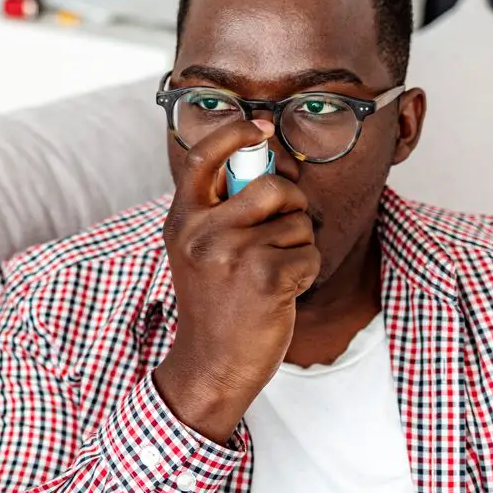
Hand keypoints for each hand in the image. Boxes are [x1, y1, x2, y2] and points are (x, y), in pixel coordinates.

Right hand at [154, 118, 319, 441]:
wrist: (211, 366)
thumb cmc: (215, 305)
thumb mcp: (199, 251)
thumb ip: (221, 210)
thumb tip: (268, 160)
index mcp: (182, 221)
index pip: (202, 159)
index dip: (234, 133)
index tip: (261, 126)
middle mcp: (201, 233)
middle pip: (270, 187)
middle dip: (290, 205)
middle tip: (280, 234)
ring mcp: (232, 255)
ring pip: (297, 222)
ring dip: (298, 246)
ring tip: (272, 275)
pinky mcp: (265, 278)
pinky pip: (310, 253)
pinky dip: (306, 273)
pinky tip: (281, 294)